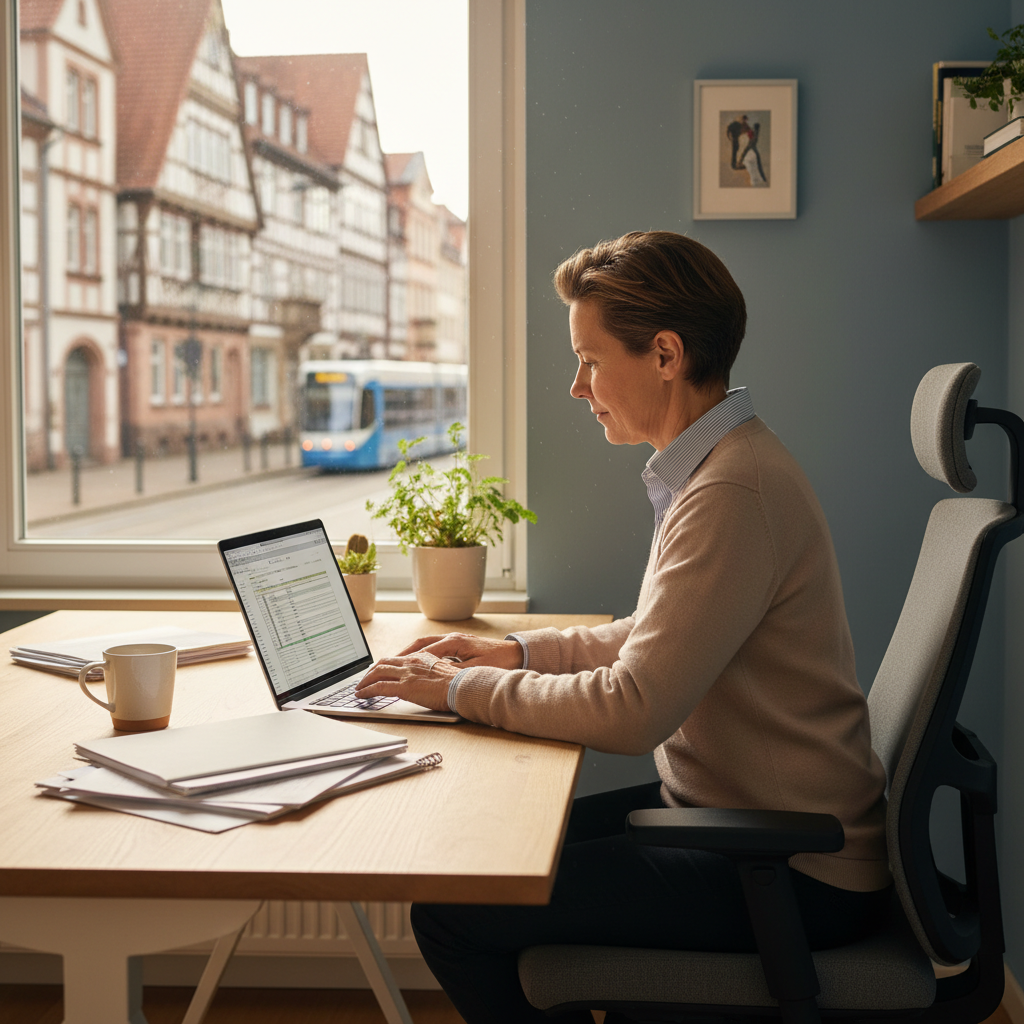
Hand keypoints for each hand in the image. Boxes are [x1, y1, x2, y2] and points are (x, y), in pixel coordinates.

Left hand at [355, 652, 461, 710]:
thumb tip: (423, 681)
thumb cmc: (459, 683)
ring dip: (365, 681)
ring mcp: (407, 674)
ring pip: (377, 673)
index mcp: (421, 658)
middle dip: (370, 672)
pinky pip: (379, 687)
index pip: (397, 659)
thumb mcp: (443, 673)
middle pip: (383, 663)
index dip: (384, 665)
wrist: (463, 686)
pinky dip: (367, 691)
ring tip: (359, 689)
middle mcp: (411, 662)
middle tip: (364, 680)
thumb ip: (429, 674)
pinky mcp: (404, 687)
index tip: (378, 671)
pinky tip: (362, 696)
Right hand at [392, 632, 523, 669]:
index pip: (424, 652)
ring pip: (426, 644)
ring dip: (410, 652)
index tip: (392, 669)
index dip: (406, 661)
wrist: (517, 653)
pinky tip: (416, 662)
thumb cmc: (500, 662)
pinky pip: (434, 647)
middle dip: (401, 654)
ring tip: (395, 662)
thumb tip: (436, 675)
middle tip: (385, 665)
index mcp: (454, 643)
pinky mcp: (459, 644)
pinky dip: (421, 654)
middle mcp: (452, 638)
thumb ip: (456, 672)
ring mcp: (455, 640)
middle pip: (420, 644)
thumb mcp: (477, 670)